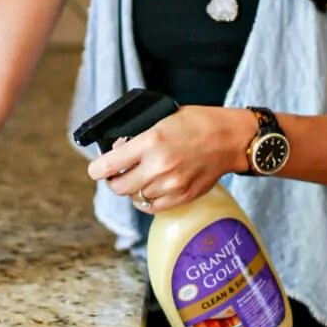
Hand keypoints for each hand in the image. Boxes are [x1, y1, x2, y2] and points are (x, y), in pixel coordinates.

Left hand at [87, 106, 253, 212]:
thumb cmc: (198, 123)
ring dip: (132, 189)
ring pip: (135, 198)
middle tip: (115, 173)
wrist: (231, 139)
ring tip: (140, 176)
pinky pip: (152, 207)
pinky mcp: (182, 197)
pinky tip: (150, 188)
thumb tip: (118, 149)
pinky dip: (146, 200)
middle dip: (112, 180)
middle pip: (118, 187)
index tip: (96, 168)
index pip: (108, 165)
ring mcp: (171, 185)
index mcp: (150, 141)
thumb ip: (138, 136)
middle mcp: (158, 166)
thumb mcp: (162, 118)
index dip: (96, 169)